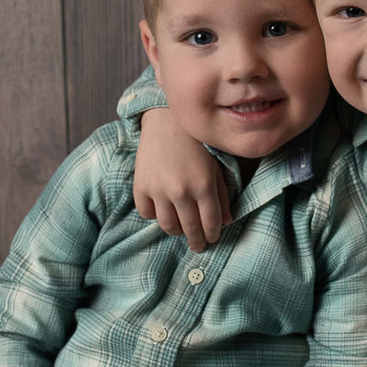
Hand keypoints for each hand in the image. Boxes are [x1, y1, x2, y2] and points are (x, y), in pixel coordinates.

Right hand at [135, 108, 231, 250]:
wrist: (167, 120)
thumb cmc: (197, 144)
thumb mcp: (216, 167)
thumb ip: (222, 195)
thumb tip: (226, 222)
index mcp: (204, 186)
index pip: (210, 223)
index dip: (213, 235)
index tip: (213, 239)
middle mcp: (181, 191)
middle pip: (189, 229)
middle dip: (196, 242)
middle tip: (199, 246)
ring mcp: (158, 190)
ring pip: (167, 226)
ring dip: (177, 231)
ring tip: (181, 229)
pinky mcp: (140, 186)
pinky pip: (147, 213)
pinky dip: (155, 215)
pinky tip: (163, 210)